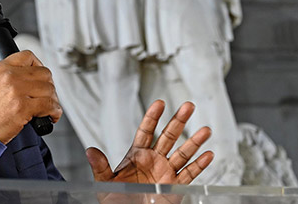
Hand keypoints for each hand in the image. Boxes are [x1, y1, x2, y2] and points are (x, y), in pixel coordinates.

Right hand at [0, 50, 61, 143]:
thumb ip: (9, 76)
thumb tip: (32, 78)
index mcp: (0, 68)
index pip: (28, 56)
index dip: (39, 66)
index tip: (41, 77)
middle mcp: (9, 76)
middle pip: (44, 73)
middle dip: (49, 86)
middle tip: (46, 96)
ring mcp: (16, 91)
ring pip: (49, 89)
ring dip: (53, 100)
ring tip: (48, 109)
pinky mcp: (23, 108)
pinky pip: (49, 105)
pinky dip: (55, 112)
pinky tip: (50, 116)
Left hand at [86, 101, 212, 186]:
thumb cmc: (116, 200)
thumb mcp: (105, 183)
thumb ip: (100, 166)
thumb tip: (89, 150)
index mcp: (136, 156)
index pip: (146, 131)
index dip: (152, 117)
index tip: (160, 103)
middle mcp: (153, 160)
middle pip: (168, 137)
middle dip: (179, 121)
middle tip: (189, 106)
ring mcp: (165, 173)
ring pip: (182, 154)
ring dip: (194, 142)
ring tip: (206, 129)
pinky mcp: (175, 187)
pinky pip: (189, 175)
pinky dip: (199, 166)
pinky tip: (208, 155)